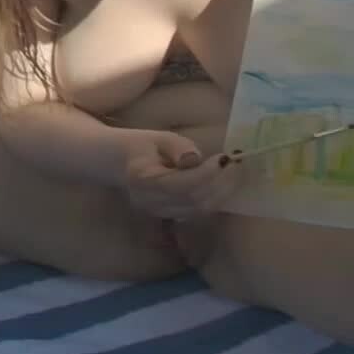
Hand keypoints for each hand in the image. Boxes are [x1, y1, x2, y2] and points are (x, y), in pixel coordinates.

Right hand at [110, 123, 235, 224]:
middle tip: (238, 165)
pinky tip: (224, 184)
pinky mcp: (167, 217)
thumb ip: (177, 146)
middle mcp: (148, 201)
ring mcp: (157, 212)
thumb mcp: (157, 137)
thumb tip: (194, 159)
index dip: (208, 174)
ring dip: (222, 193)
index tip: (226, 157)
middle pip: (193, 200)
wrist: (116, 163)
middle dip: (221, 184)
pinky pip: (196, 212)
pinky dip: (214, 200)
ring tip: (236, 174)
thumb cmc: (139, 146)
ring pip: (198, 210)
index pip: (181, 184)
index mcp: (142, 179)